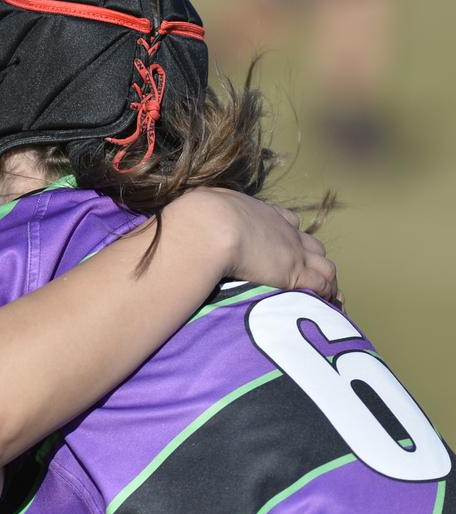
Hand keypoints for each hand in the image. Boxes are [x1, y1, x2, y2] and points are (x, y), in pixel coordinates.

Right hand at [171, 188, 338, 299]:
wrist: (208, 227)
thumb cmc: (196, 219)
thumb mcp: (201, 205)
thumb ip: (201, 211)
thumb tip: (184, 214)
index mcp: (259, 213)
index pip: (286, 224)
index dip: (289, 238)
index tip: (284, 250)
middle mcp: (282, 230)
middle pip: (310, 245)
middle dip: (311, 259)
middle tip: (306, 277)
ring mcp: (293, 251)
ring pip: (325, 266)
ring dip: (325, 281)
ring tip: (325, 298)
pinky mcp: (296, 272)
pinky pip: (324, 285)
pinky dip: (328, 296)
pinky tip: (326, 308)